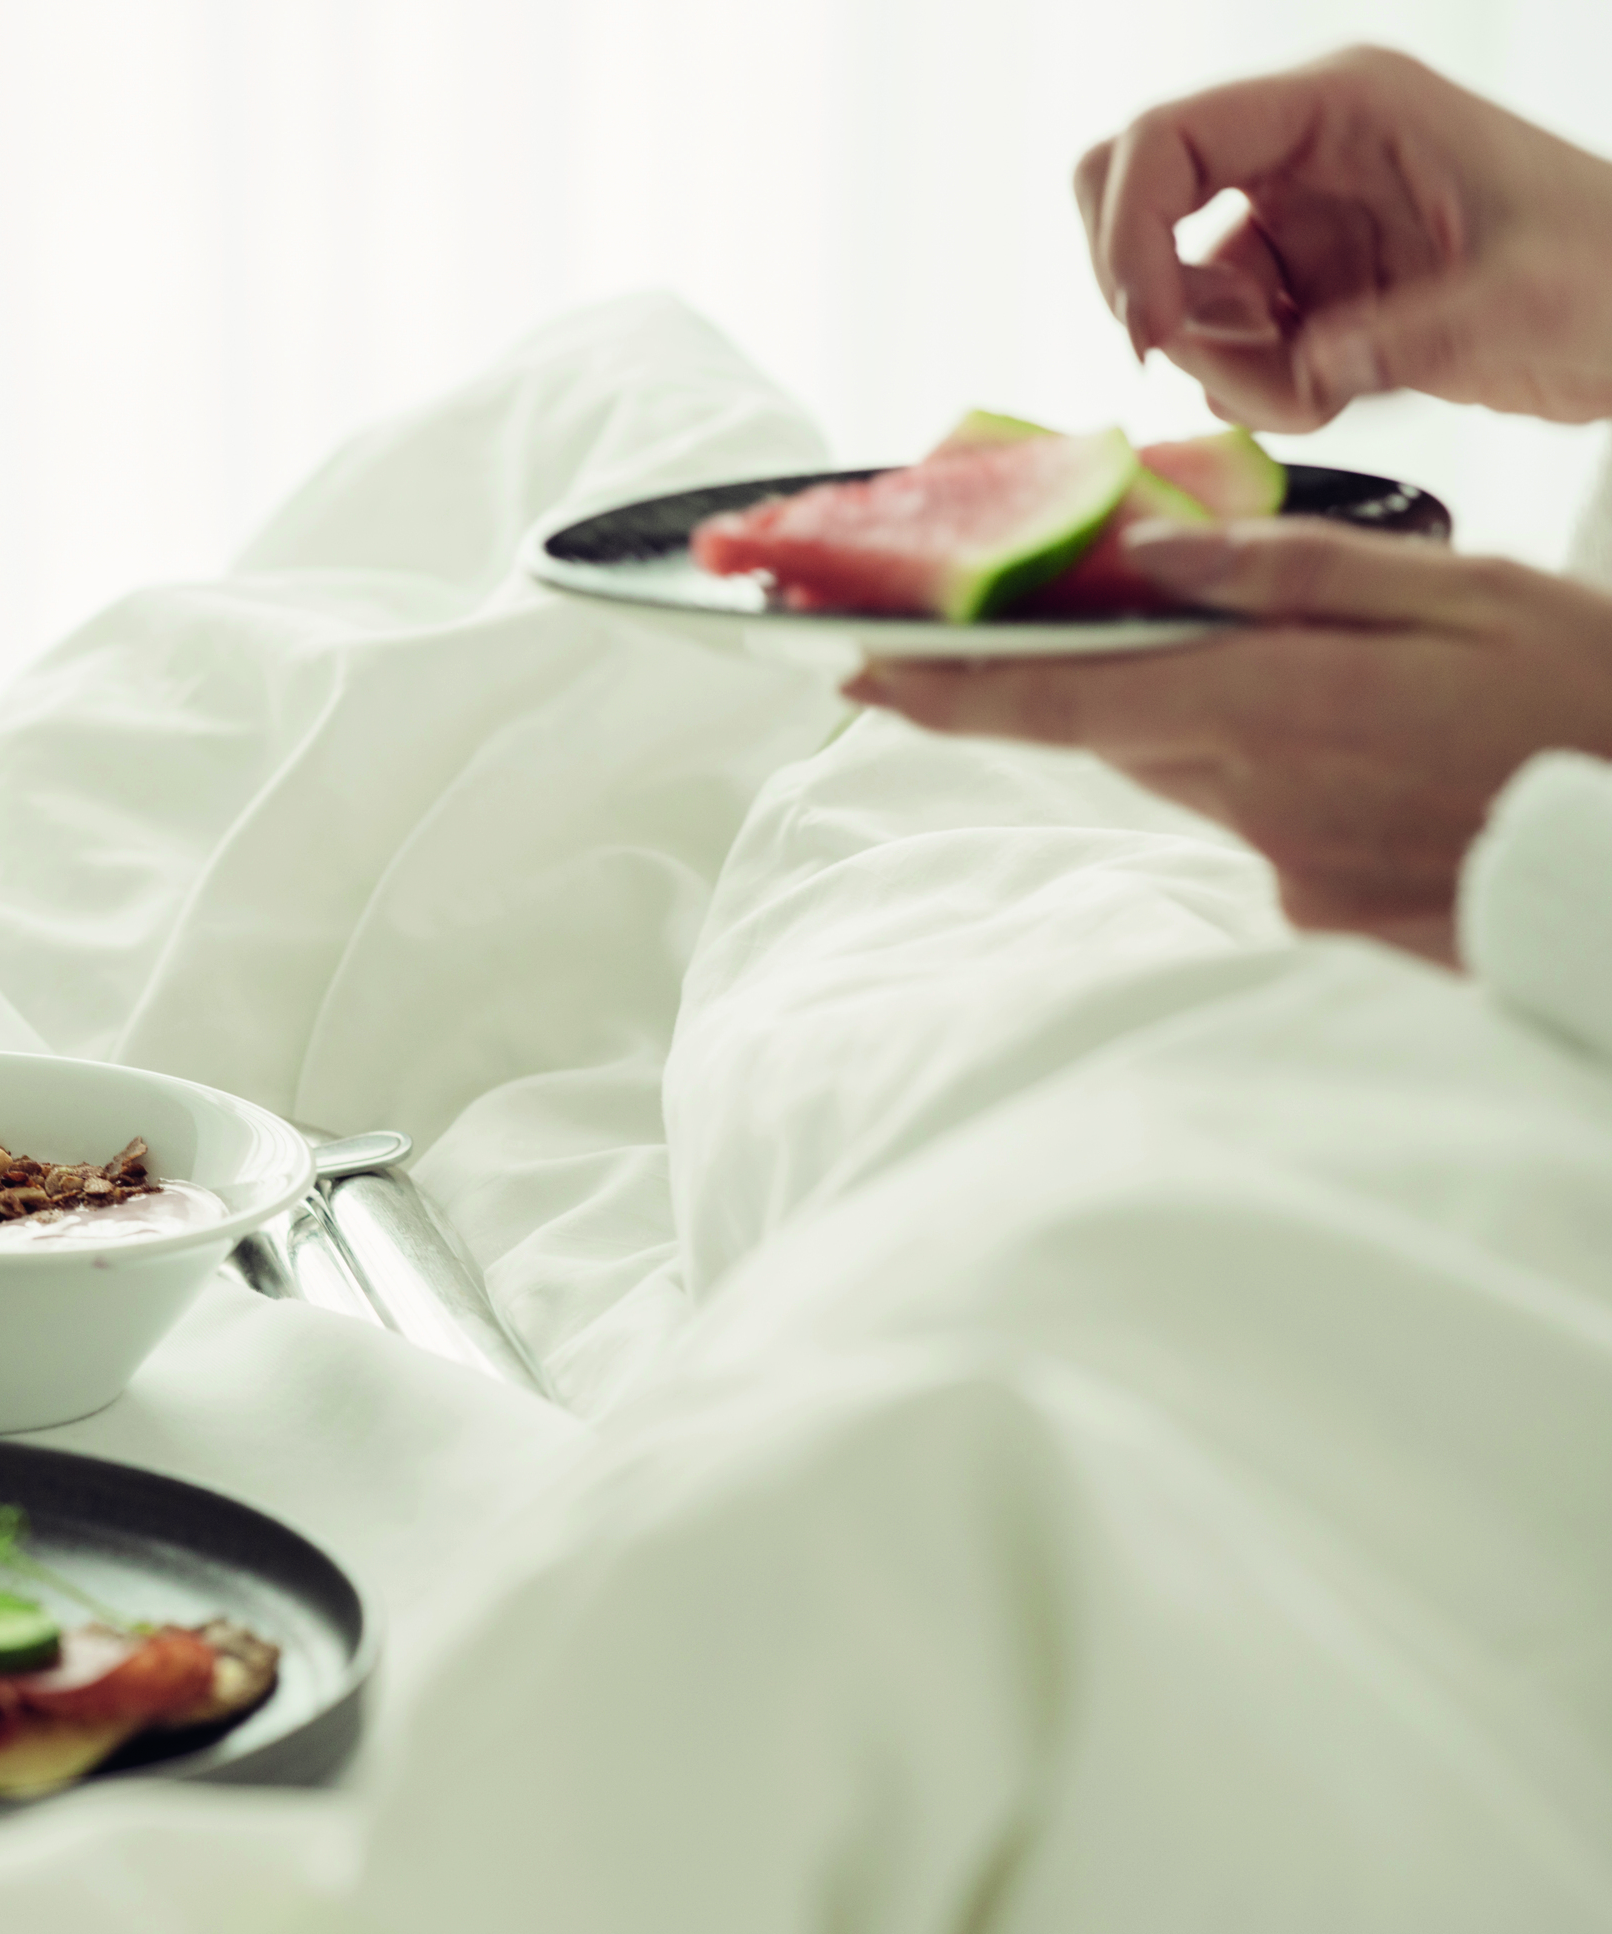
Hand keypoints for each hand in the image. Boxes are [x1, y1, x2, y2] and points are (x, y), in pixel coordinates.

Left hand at [842, 522, 1611, 964]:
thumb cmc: (1589, 696)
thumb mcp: (1458, 590)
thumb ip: (1291, 575)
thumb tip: (1150, 557)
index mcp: (1275, 706)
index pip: (1061, 700)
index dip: (945, 691)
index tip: (854, 673)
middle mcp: (1258, 801)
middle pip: (1117, 731)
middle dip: (1084, 678)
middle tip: (1067, 624)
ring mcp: (1287, 871)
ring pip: (1192, 776)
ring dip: (1204, 722)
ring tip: (1317, 680)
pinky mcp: (1321, 916)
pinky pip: (1267, 831)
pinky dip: (1295, 783)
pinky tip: (1390, 760)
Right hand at [1076, 46, 1611, 428]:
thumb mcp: (1529, 300)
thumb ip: (1409, 335)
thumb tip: (1301, 370)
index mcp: (1347, 106)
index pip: (1163, 140)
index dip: (1127, 235)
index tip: (1153, 334)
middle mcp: (1305, 154)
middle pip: (1131, 199)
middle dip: (1152, 296)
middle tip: (1213, 363)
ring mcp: (1299, 224)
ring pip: (1177, 293)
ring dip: (1225, 364)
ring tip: (1327, 389)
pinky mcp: (1306, 291)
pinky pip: (1220, 345)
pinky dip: (1254, 388)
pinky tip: (1335, 392)